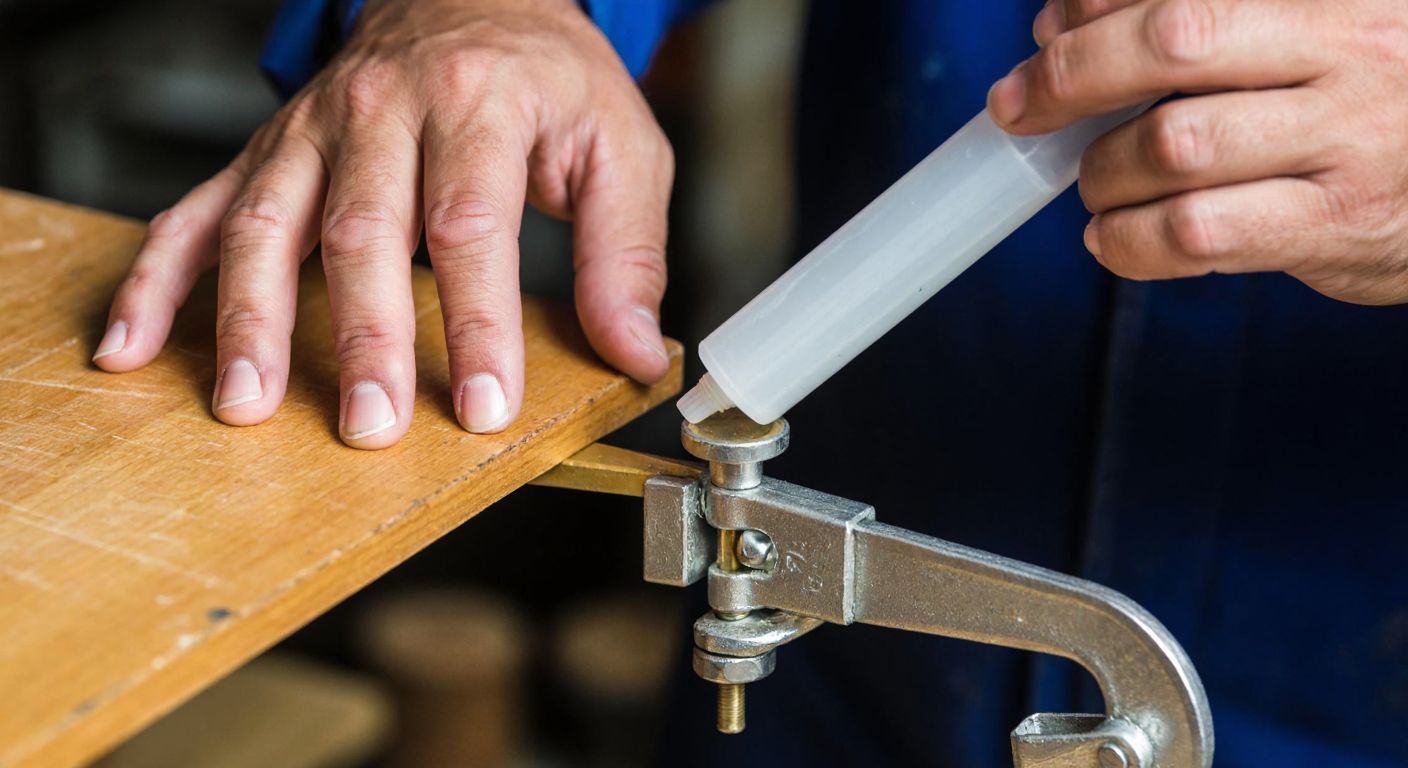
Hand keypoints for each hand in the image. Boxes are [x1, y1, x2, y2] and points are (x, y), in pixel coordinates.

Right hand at [92, 0, 673, 447]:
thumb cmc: (550, 81)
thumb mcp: (622, 148)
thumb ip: (627, 255)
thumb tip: (635, 354)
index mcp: (481, 105)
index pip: (471, 223)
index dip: (476, 322)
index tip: (482, 404)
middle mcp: (384, 112)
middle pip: (364, 229)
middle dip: (363, 335)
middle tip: (368, 425)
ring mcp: (313, 131)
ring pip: (268, 224)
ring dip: (252, 319)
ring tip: (246, 404)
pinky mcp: (268, 152)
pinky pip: (198, 210)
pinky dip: (158, 280)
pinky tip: (133, 346)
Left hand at [990, 0, 1407, 304]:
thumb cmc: (1364, 101)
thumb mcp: (1305, 32)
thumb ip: (1202, 21)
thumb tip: (1061, 22)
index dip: (1095, 6)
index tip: (1049, 31)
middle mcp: (1347, 50)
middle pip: (1174, 40)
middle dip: (1071, 75)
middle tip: (1021, 105)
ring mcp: (1346, 140)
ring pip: (1173, 144)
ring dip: (1102, 168)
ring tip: (1098, 181)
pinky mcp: (1333, 226)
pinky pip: (1197, 233)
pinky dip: (1127, 241)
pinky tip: (1113, 238)